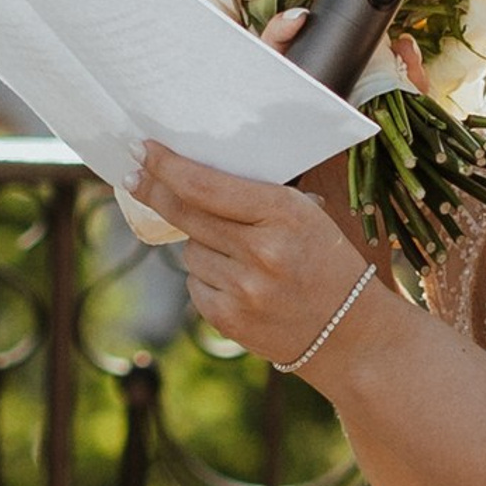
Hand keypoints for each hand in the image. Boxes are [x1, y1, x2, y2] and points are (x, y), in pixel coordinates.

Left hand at [129, 142, 383, 372]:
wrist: (352, 335)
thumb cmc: (328, 263)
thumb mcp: (306, 217)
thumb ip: (254, 198)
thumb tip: (186, 176)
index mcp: (285, 214)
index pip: (207, 185)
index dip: (167, 166)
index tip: (142, 150)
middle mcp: (262, 251)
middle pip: (185, 213)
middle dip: (154, 190)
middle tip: (132, 175)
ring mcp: (243, 289)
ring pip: (189, 250)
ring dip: (203, 245)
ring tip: (244, 258)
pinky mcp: (229, 320)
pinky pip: (195, 284)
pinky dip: (210, 278)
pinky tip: (241, 284)